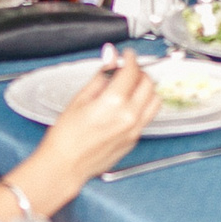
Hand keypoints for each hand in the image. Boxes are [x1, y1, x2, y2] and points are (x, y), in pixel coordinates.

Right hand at [33, 48, 160, 181]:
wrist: (65, 166)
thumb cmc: (66, 137)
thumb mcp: (80, 98)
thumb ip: (101, 76)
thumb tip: (110, 58)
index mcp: (114, 102)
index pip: (132, 71)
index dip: (130, 58)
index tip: (126, 55)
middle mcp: (129, 116)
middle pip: (148, 83)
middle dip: (139, 71)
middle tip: (128, 69)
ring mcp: (134, 130)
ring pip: (155, 100)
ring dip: (147, 88)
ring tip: (132, 86)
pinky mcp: (134, 140)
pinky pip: (148, 117)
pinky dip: (143, 105)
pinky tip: (129, 104)